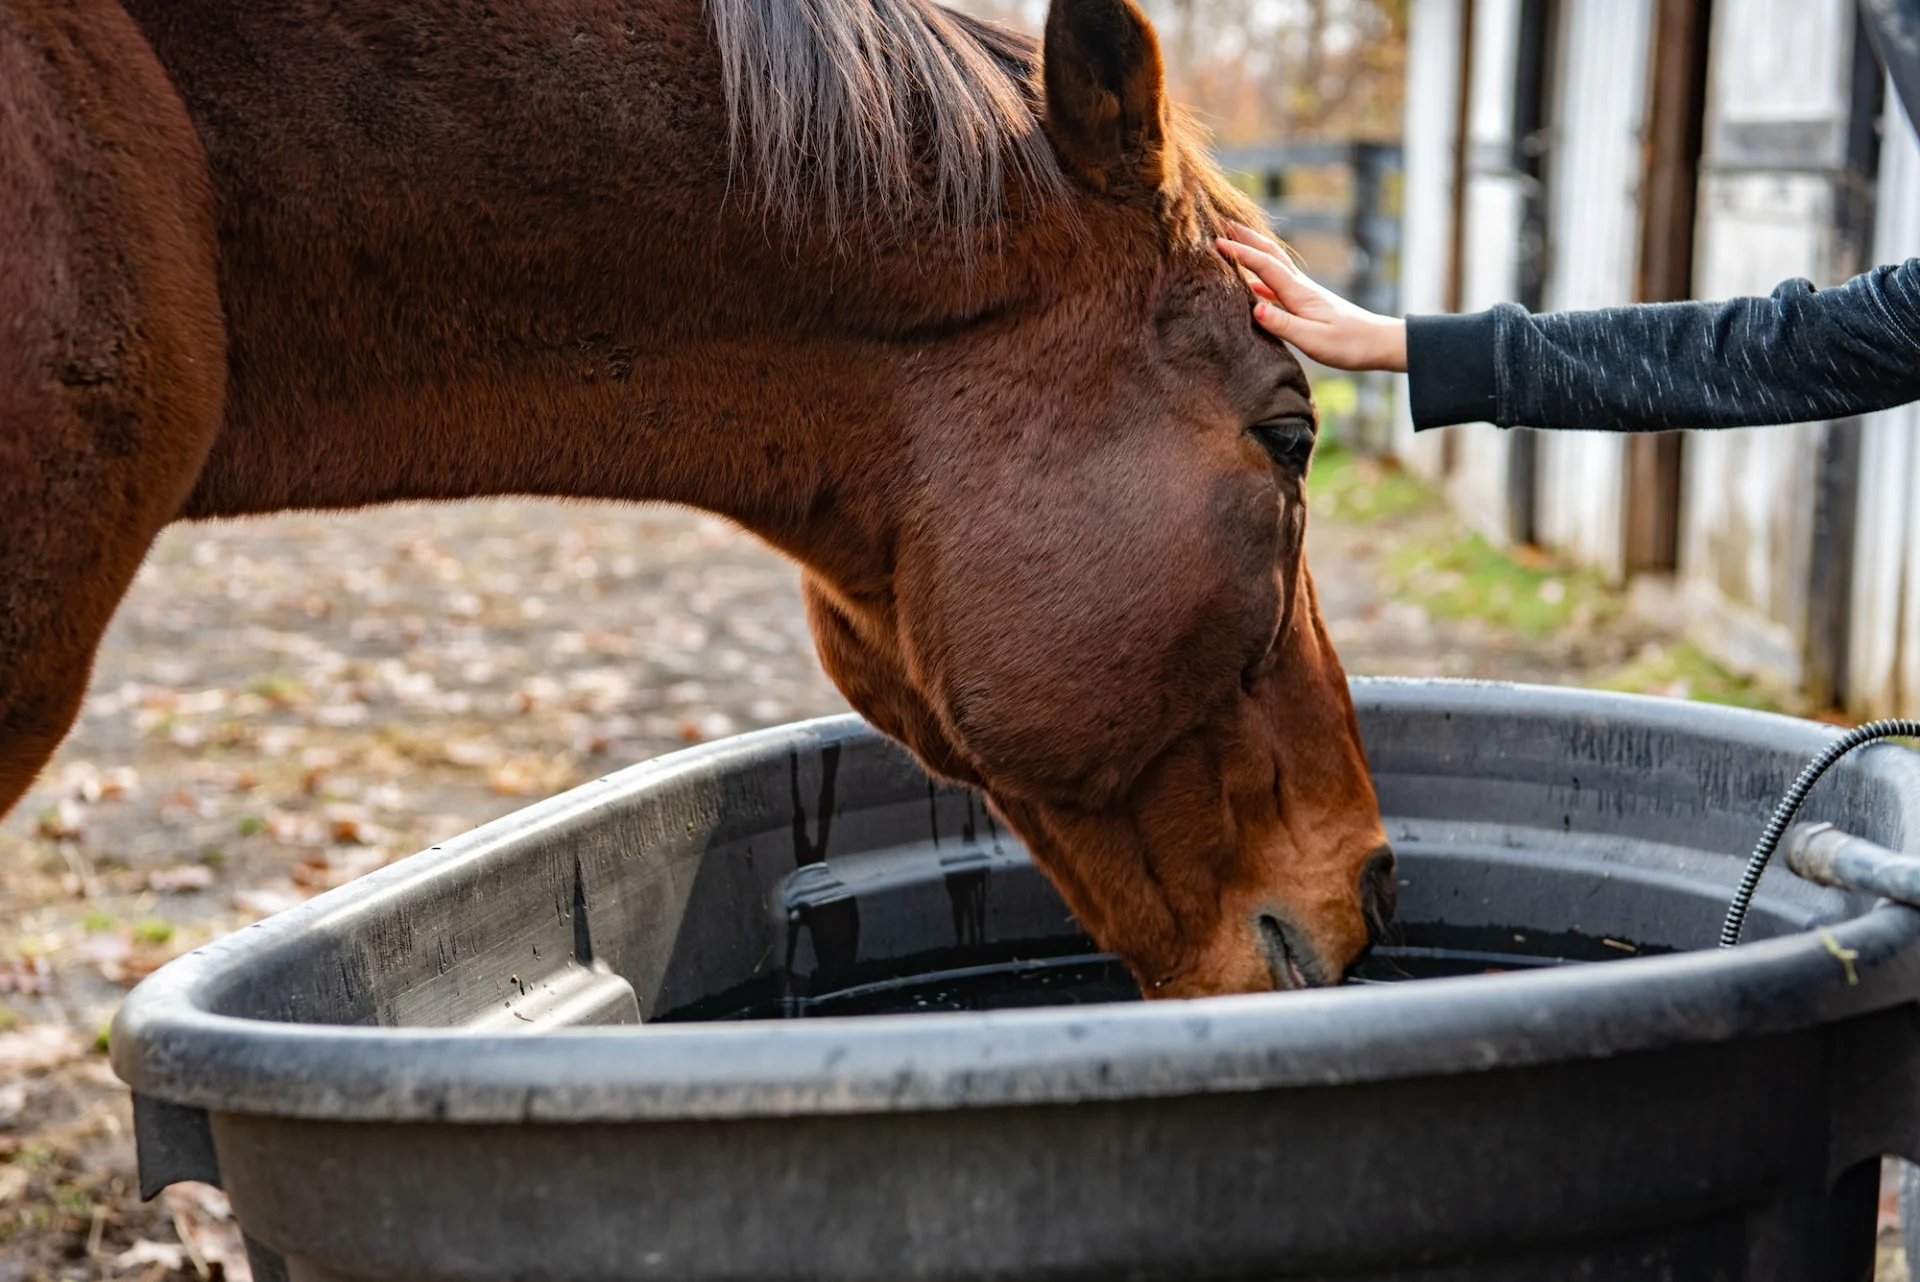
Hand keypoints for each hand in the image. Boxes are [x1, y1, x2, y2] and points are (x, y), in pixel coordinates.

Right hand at [1215, 222, 1407, 372]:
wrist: (1378, 343)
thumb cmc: (1348, 344)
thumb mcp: (1313, 339)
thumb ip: (1283, 324)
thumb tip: (1254, 308)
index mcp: (1299, 293)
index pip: (1265, 266)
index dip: (1240, 252)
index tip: (1216, 241)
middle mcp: (1301, 287)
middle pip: (1270, 254)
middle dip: (1246, 238)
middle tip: (1222, 223)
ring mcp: (1304, 293)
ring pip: (1273, 265)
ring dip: (1252, 251)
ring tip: (1232, 243)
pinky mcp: (1306, 302)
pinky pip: (1276, 283)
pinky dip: (1259, 275)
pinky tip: (1249, 283)